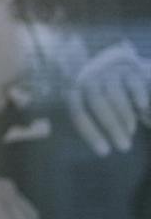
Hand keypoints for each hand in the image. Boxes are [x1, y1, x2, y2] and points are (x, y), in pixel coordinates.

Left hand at [67, 42, 150, 156]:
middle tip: (123, 147)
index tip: (104, 152)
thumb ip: (85, 119)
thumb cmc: (103, 98)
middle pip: (97, 102)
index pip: (78, 110)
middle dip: (111, 126)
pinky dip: (138, 99)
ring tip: (130, 132)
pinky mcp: (130, 69)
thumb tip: (94, 150)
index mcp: (76, 89)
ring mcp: (110, 71)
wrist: (119, 67)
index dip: (90, 132)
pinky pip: (133, 85)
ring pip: (115, 94)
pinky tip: (143, 113)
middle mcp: (90, 77)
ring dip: (124, 117)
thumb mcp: (90, 105)